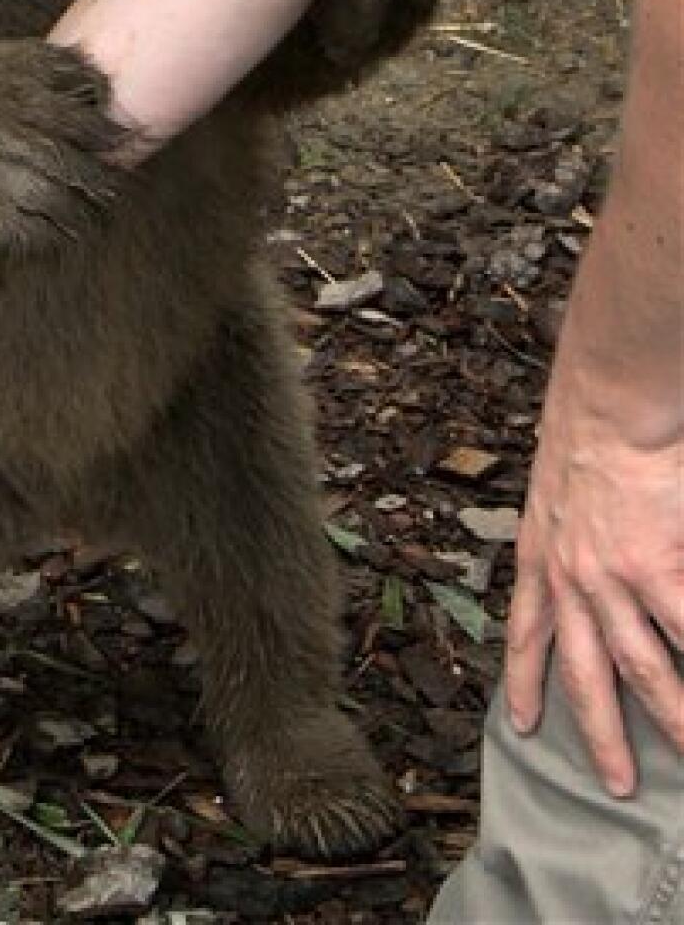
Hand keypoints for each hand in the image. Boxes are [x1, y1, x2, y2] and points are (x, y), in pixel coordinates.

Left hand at [505, 343, 683, 794]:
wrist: (607, 407)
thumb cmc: (586, 434)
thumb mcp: (552, 494)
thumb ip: (562, 537)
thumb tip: (580, 562)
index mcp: (540, 559)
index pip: (526, 633)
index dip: (523, 680)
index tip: (522, 723)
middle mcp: (571, 582)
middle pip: (587, 675)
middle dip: (600, 734)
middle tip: (617, 785)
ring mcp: (616, 583)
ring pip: (647, 672)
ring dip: (671, 721)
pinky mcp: (660, 572)